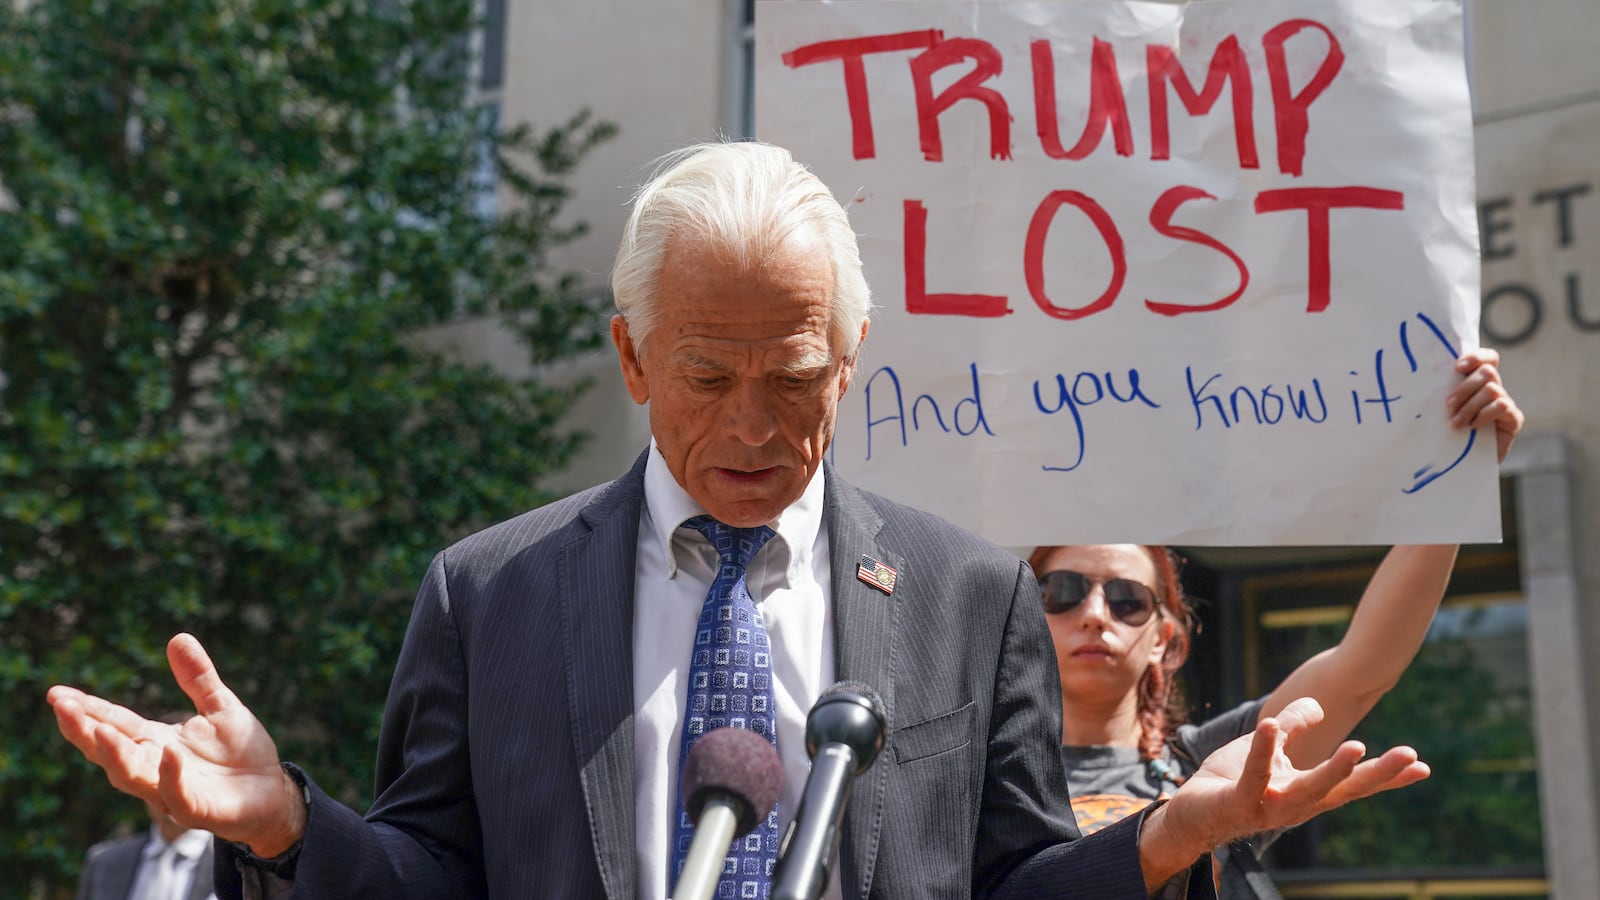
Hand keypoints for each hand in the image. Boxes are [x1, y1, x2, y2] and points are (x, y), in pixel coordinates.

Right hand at [46, 633, 306, 855]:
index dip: (87, 710)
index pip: (114, 723)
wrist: (274, 792)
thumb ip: (199, 678)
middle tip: (63, 707)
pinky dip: (170, 775)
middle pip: (110, 750)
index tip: (57, 694)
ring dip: (115, 755)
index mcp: (157, 741)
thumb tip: (178, 637)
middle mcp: (156, 766)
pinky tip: (169, 751)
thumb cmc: (243, 753)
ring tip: (101, 731)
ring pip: (132, 776)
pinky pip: (178, 795)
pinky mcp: (198, 809)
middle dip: (85, 730)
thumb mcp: (221, 707)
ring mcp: (173, 790)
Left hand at [1137, 697, 1428, 887]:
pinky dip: (1264, 751)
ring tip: (1357, 747)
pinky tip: (1272, 726)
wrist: (1189, 811)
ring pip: (1307, 790)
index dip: (1387, 776)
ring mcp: (1269, 806)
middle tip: (1410, 755)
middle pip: (1343, 790)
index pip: (1353, 784)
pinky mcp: (1238, 801)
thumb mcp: (1267, 747)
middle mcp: (1295, 803)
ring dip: (1333, 770)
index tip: (1422, 766)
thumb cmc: (1231, 779)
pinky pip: (1255, 775)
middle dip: (1376, 774)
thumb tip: (1319, 708)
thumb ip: (1292, 726)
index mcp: (1307, 790)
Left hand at [1448, 348, 1522, 462]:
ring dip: (1470, 405)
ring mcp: (1505, 403)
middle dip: (1464, 387)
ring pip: (1492, 389)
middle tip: (1448, 404)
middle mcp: (1494, 388)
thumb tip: (1415, 379)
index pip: (1488, 358)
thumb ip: (1440, 393)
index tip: (1457, 368)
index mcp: (1478, 382)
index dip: (1476, 357)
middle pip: (1488, 372)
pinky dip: (1485, 414)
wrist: (1464, 463)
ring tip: (1455, 423)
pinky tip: (1474, 426)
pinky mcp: (1513, 418)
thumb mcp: (1442, 411)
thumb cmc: (1447, 433)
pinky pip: (1502, 405)